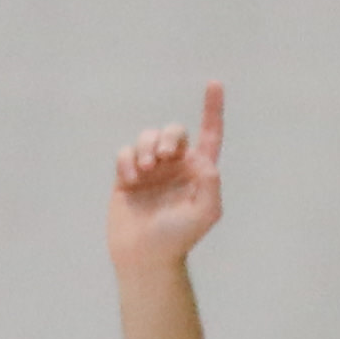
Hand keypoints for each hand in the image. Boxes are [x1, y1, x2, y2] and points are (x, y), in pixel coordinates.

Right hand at [108, 82, 226, 271]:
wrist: (144, 255)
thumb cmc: (178, 238)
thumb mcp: (204, 213)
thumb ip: (210, 186)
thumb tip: (206, 160)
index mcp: (199, 172)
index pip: (210, 135)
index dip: (212, 110)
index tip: (214, 84)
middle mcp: (177, 166)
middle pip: (173, 131)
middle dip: (167, 136)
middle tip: (163, 157)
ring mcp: (151, 169)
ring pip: (147, 136)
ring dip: (146, 147)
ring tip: (146, 170)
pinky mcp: (127, 174)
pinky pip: (125, 150)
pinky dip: (126, 161)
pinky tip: (130, 181)